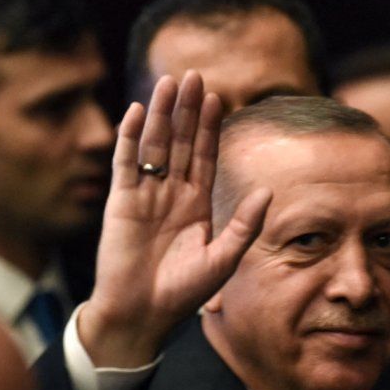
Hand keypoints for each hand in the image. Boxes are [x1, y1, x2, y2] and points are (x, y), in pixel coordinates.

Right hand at [77, 71, 270, 366]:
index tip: (218, 96)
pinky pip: (127, 163)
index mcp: (197, 204)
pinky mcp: (122, 202)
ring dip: (161, 114)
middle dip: (187, 109)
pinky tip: (137, 112)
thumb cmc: (183, 294)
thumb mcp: (223, 259)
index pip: (205, 155)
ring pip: (155, 145)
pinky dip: (131, 137)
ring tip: (168, 82)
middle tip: (194, 74)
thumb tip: (268, 191)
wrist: (142, 314)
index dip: (210, 126)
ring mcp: (145, 195)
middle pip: (181, 141)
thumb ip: (244, 225)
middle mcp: (171, 193)